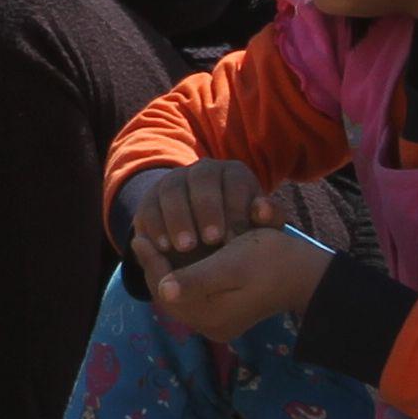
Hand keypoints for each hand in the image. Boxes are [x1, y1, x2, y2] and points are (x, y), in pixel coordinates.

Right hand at [120, 159, 282, 280]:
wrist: (204, 239)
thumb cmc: (239, 234)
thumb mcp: (259, 228)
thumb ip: (268, 220)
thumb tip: (262, 211)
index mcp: (233, 173)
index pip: (234, 181)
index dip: (235, 207)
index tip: (235, 237)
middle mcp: (202, 170)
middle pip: (202, 179)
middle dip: (207, 209)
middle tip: (211, 240)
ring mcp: (174, 181)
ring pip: (172, 190)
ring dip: (178, 218)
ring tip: (185, 247)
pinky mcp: (151, 198)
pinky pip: (149, 206)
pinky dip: (155, 226)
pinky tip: (163, 247)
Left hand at [148, 223, 329, 345]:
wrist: (306, 273)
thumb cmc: (271, 261)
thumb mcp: (232, 265)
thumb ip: (197, 279)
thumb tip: (165, 289)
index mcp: (211, 317)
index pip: (167, 292)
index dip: (151, 263)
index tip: (139, 235)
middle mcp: (211, 326)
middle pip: (170, 297)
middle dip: (155, 268)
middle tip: (141, 237)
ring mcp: (219, 321)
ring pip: (180, 296)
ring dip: (167, 270)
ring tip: (154, 243)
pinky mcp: (226, 313)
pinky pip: (193, 295)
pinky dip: (182, 275)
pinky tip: (177, 255)